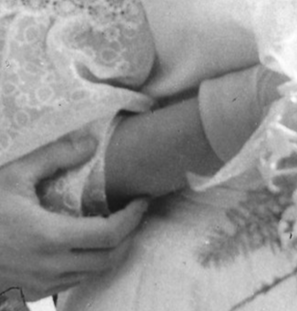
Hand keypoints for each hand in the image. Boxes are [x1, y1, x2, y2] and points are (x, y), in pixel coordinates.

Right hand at [0, 136, 147, 299]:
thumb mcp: (16, 172)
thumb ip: (56, 155)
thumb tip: (91, 142)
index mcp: (50, 236)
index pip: (109, 234)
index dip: (133, 218)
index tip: (142, 200)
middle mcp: (49, 266)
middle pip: (108, 259)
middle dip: (130, 236)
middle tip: (136, 212)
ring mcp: (39, 284)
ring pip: (92, 274)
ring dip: (112, 252)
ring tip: (119, 225)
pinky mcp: (29, 291)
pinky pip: (72, 283)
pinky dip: (90, 264)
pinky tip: (88, 243)